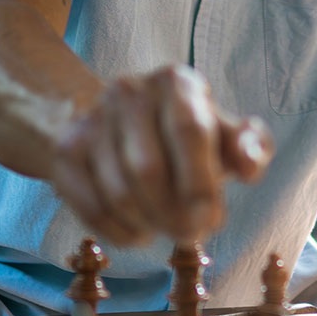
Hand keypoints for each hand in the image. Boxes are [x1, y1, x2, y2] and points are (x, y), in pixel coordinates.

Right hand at [49, 65, 272, 246]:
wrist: (113, 121)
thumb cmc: (182, 133)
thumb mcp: (221, 132)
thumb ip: (249, 146)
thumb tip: (249, 165)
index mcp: (175, 81)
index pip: (189, 131)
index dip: (200, 182)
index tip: (211, 220)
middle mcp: (129, 91)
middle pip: (148, 169)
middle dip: (173, 214)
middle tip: (190, 234)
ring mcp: (92, 119)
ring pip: (118, 193)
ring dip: (148, 224)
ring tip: (165, 228)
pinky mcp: (66, 150)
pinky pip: (91, 206)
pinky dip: (119, 232)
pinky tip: (137, 232)